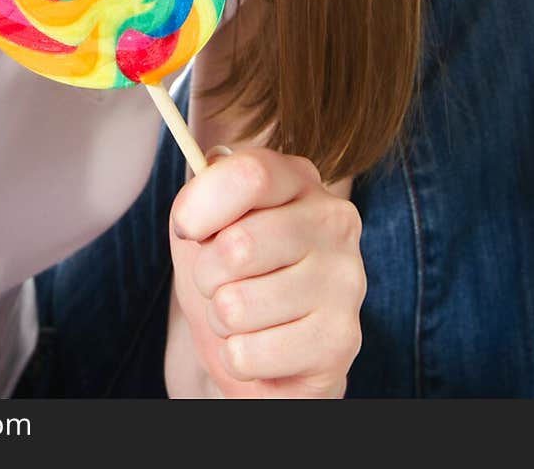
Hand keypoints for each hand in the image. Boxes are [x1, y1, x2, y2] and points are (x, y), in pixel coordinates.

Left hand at [168, 149, 365, 397]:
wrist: (271, 346)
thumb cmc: (236, 272)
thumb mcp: (210, 222)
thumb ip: (204, 191)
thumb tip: (204, 179)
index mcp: (300, 180)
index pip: (249, 175)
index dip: (200, 205)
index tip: (187, 229)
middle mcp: (334, 222)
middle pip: (237, 246)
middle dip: (206, 274)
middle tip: (219, 281)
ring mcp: (346, 281)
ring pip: (236, 306)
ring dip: (221, 319)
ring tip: (245, 314)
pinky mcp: (340, 340)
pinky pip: (248, 354)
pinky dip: (236, 357)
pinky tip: (262, 346)